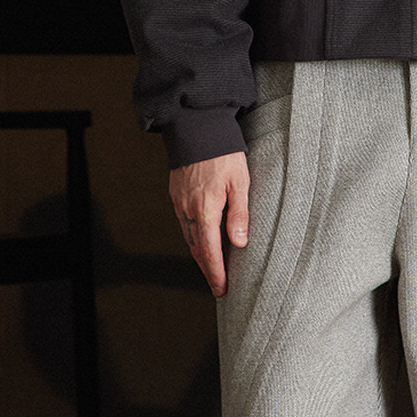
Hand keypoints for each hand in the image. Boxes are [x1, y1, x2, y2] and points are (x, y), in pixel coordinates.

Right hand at [168, 150, 249, 296]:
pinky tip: (202, 238)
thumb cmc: (223, 151)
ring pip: (188, 237)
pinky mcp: (176, 193)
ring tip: (213, 266)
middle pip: (196, 249)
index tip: (222, 289)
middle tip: (218, 285)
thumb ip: (240, 213)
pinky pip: (183, 223)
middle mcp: (188, 209)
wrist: (196, 127)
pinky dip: (192, 237)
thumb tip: (240, 243)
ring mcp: (179, 201)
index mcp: (205, 210)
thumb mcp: (240, 181)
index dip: (216, 273)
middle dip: (207, 269)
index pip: (209, 252)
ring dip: (200, 254)